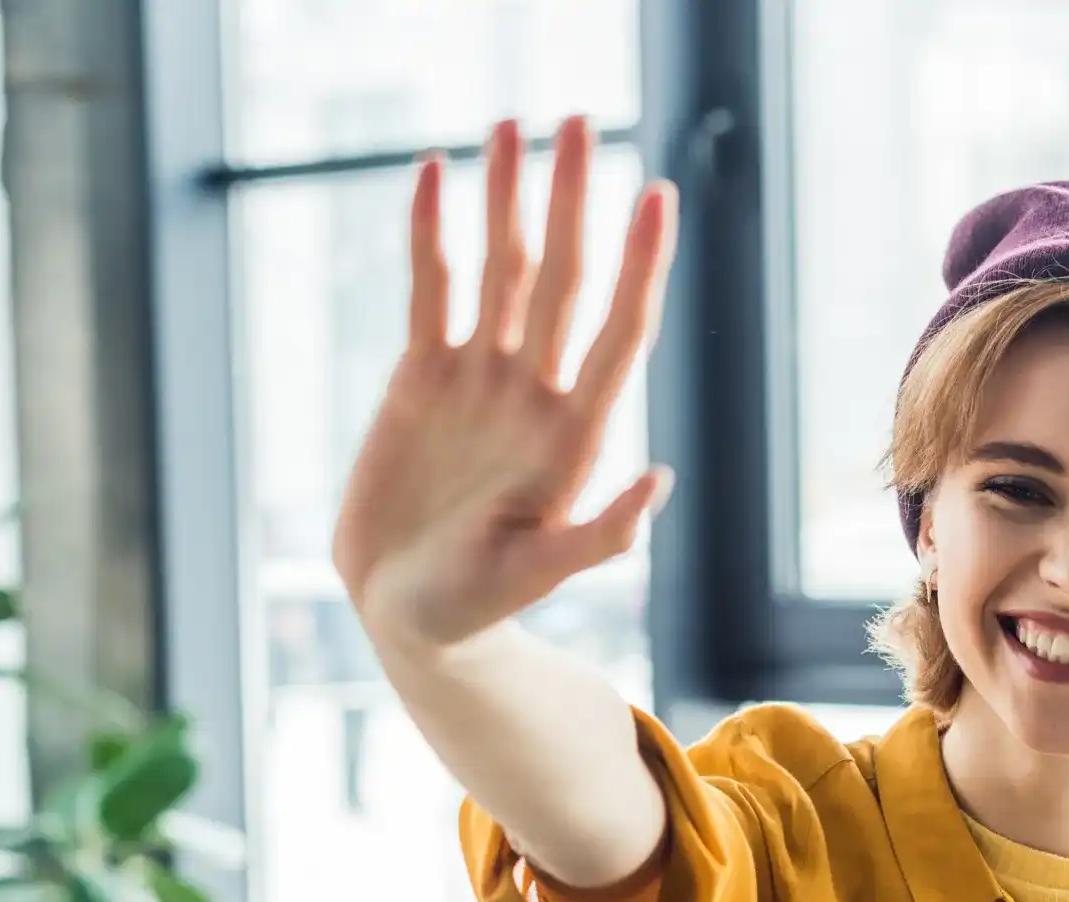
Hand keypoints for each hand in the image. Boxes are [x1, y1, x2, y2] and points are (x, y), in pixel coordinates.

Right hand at [332, 116, 677, 658]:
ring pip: (500, 268)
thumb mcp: (538, 575)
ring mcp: (479, 378)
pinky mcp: (421, 376)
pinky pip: (431, 288)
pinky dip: (431, 232)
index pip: (618, 330)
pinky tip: (435, 172)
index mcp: (574, 434)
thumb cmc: (477, 607)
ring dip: (506, 199)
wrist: (406, 613)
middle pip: (562, 277)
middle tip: (579, 121)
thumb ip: (598, 534)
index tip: (657, 196)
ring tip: (508, 125)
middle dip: (571, 201)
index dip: (637, 265)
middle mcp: (533, 391)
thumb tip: (661, 482)